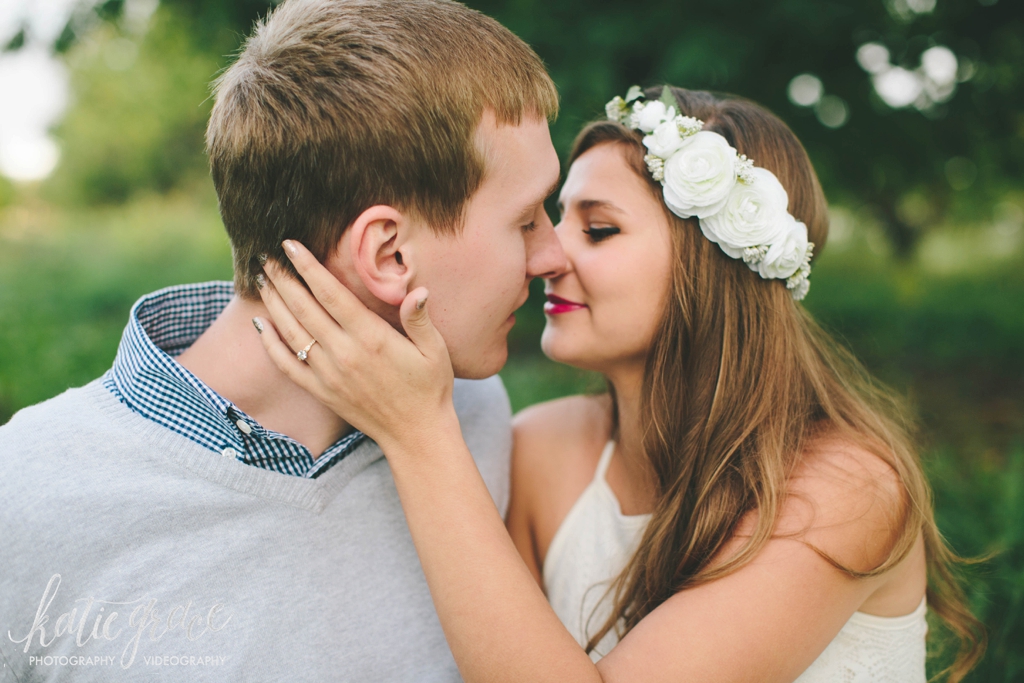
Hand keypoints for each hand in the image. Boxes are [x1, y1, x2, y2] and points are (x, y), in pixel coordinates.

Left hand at [254, 240, 458, 454]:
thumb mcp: (435, 351)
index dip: (308, 267)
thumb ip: (420, 319)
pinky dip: (270, 344)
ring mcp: (328, 375)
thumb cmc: (430, 388)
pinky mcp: (322, 391)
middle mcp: (344, 354)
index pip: (331, 294)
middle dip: (283, 279)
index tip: (290, 245)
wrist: (416, 435)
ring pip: (291, 332)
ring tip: (262, 280)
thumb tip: (418, 292)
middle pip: (304, 308)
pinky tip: (260, 324)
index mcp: (371, 338)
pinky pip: (287, 365)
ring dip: (273, 303)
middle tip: (266, 257)